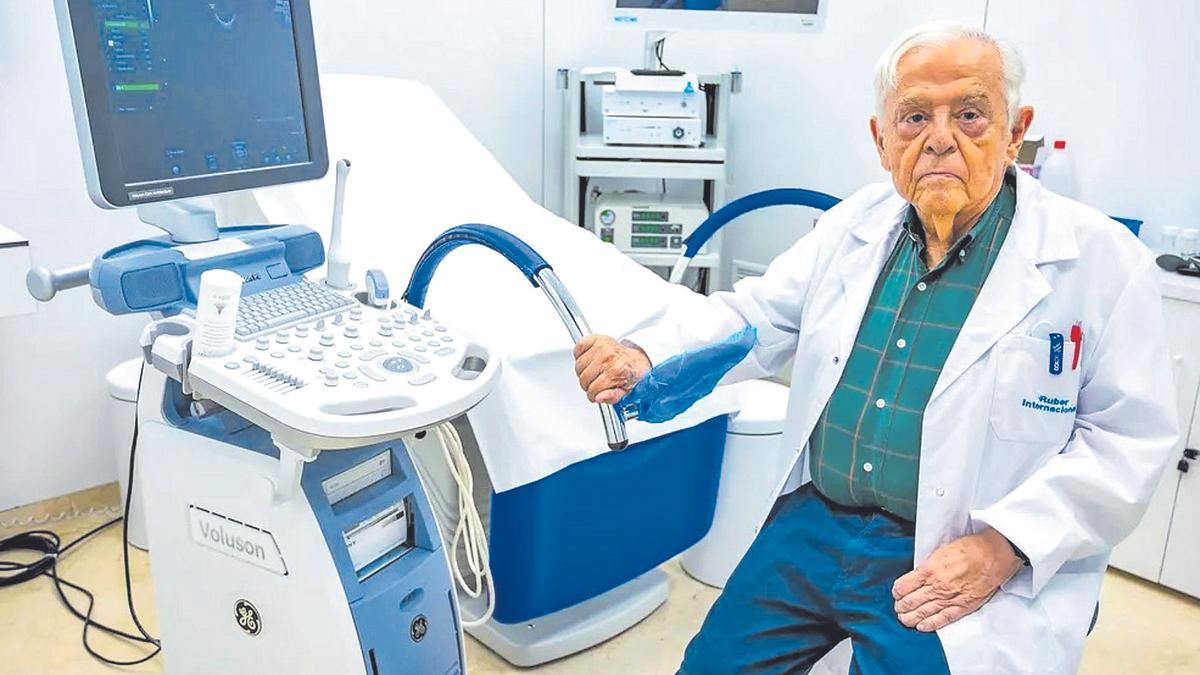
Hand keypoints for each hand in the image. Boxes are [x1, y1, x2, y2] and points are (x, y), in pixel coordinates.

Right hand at [573, 335, 650, 404]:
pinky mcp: (596, 338)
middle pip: (583, 379)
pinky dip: (580, 354)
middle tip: (596, 381)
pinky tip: (590, 359)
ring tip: (594, 370)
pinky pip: (578, 348)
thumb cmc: (631, 373)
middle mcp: (608, 357)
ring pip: (578, 366)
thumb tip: (599, 398)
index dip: (593, 395)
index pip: (593, 390)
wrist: (637, 357)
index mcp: (616, 371)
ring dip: (583, 371)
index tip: (596, 393)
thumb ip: (613, 397)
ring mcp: (601, 346)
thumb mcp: (626, 390)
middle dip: (588, 384)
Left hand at [892, 527, 1022, 631]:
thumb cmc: (971, 548)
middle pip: (912, 601)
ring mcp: (950, 597)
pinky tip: (922, 626)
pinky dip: (931, 624)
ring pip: (924, 612)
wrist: (995, 554)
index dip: (898, 591)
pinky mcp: (964, 606)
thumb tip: (918, 574)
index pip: (904, 585)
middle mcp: (938, 586)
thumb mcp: (941, 550)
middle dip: (902, 606)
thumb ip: (928, 564)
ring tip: (904, 619)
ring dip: (911, 617)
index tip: (896, 592)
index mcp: (930, 569)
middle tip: (898, 608)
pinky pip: (944, 618)